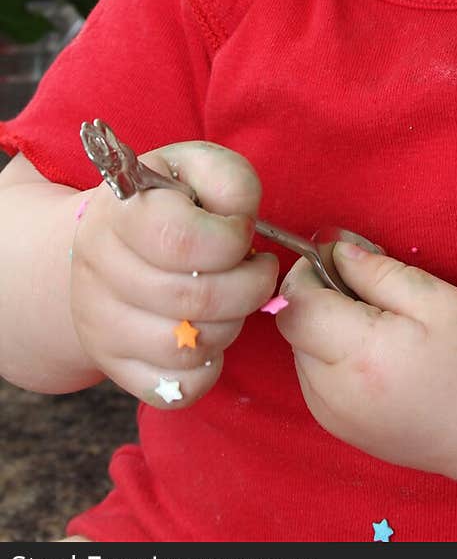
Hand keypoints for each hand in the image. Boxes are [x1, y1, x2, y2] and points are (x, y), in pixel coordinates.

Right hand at [70, 141, 277, 407]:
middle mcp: (99, 269)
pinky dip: (209, 367)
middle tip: (256, 269)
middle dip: (248, 286)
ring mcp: (99, 324)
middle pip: (193, 300)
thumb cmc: (170, 202)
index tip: (243, 232)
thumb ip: (231, 181)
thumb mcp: (199, 168)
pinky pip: (176, 389)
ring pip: (187, 348)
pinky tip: (210, 332)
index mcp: (121, 212)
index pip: (184, 241)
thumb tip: (241, 222)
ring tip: (233, 297)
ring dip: (231, 324)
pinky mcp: (113, 365)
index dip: (233, 240)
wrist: (110, 242)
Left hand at [275, 243, 456, 482]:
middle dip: (317, 297)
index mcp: (360, 354)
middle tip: (362, 289)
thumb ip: (379, 271)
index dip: (309, 273)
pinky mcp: (334, 425)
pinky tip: (370, 354)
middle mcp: (333, 390)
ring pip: (300, 350)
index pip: (297, 304)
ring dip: (323, 327)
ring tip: (372, 326)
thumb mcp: (436, 299)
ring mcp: (329, 414)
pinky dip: (329, 355)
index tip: (339, 261)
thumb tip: (336, 252)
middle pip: (293, 326)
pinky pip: (312, 375)